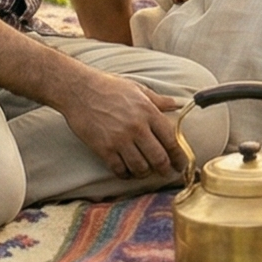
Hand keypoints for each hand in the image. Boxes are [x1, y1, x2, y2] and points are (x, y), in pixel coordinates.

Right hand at [58, 69, 188, 178]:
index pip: (171, 140)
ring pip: (140, 168)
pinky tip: (127, 171)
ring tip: (146, 171)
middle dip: (166, 169)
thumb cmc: (109, 87)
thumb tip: (178, 104)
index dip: (179, 156)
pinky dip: (126, 174)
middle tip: (167, 173)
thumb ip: (159, 100)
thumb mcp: (138, 89)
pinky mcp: (103, 149)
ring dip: (145, 173)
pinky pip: (119, 170)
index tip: (181, 164)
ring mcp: (119, 140)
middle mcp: (137, 127)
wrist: (79, 90)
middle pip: (158, 158)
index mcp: (148, 112)